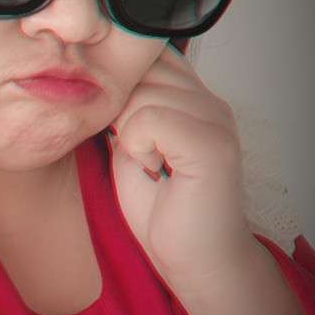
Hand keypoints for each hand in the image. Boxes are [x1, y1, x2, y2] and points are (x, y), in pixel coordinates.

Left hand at [110, 43, 251, 282]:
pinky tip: (153, 169)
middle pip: (139, 68)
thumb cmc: (161, 211)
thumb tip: (98, 82)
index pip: (147, 54)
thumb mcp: (131, 149)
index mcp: (190, 99)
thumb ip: (125, 112)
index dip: (118, 83)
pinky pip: (151, 119)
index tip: (115, 125)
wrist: (192, 260)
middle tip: (134, 151)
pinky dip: (138, 146)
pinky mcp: (213, 145)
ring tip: (149, 164)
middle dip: (118, 110)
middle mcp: (208, 101)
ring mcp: (215, 119)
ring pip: (141, 93)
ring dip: (128, 134)